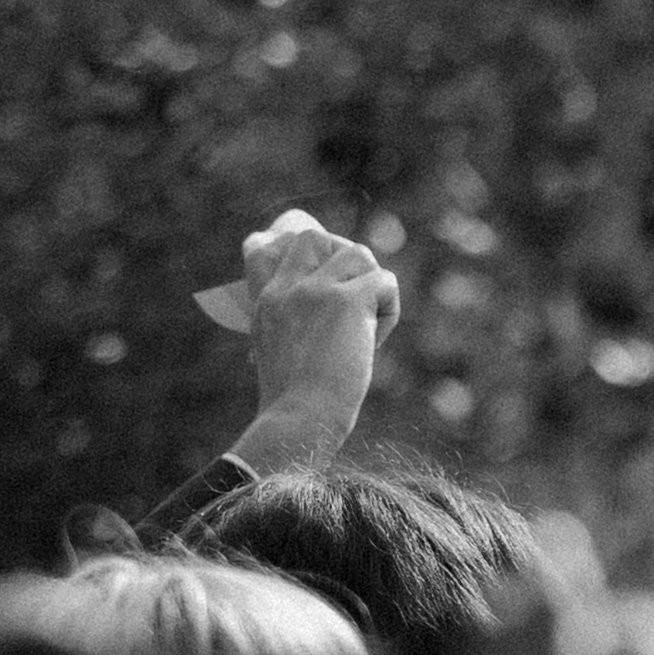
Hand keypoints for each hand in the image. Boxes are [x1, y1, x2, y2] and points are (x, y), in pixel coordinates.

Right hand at [207, 208, 400, 471]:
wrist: (301, 418)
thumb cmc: (292, 401)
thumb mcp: (273, 353)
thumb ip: (286, 325)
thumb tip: (312, 323)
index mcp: (264, 298)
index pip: (264, 243)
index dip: (292, 241)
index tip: (317, 268)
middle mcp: (286, 286)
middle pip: (314, 236)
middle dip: (342, 258)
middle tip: (355, 298)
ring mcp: (315, 290)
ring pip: (358, 252)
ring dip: (371, 286)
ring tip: (365, 324)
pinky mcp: (346, 300)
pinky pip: (384, 281)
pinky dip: (389, 309)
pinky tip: (374, 340)